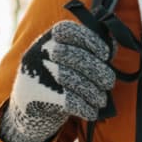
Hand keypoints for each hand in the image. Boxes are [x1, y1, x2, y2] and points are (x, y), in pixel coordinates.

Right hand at [0, 21, 114, 141]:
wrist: (28, 110)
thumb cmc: (56, 81)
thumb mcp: (66, 61)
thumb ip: (88, 50)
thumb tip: (113, 44)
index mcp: (47, 39)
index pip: (69, 30)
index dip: (91, 40)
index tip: (106, 55)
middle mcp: (38, 51)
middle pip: (75, 56)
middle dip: (98, 71)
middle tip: (109, 83)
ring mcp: (34, 72)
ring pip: (73, 79)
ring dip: (93, 92)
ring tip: (101, 100)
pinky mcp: (35, 94)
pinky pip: (67, 100)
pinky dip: (84, 107)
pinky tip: (91, 112)